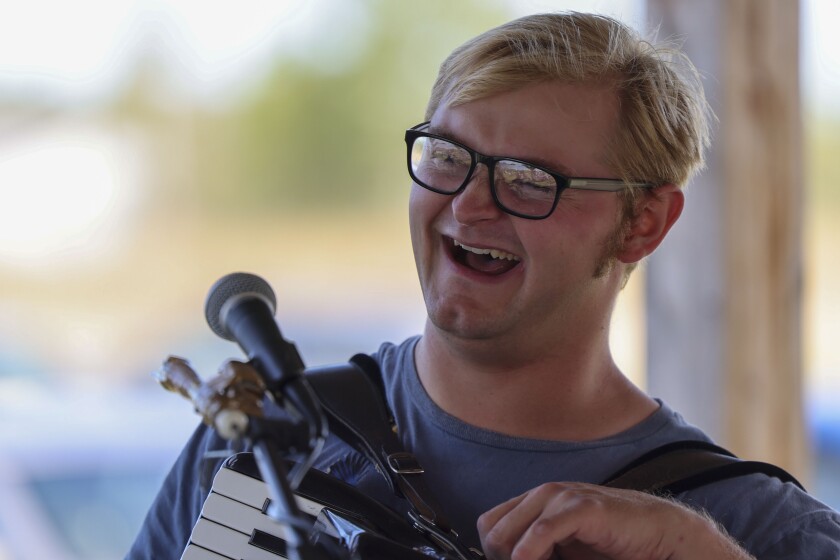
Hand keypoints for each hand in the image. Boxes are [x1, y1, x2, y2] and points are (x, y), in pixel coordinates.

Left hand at [476, 482, 752, 559]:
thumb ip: (536, 552)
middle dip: (499, 556)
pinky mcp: (584, 508)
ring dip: (513, 556)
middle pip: (492, 529)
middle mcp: (543, 496)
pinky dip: (531, 549)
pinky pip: (545, 528)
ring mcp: (563, 498)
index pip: (489, 525)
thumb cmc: (611, 545)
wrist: (657, 534)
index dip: (493, 552)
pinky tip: (528, 559)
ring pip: (510, 529)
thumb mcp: (562, 552)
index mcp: (535, 504)